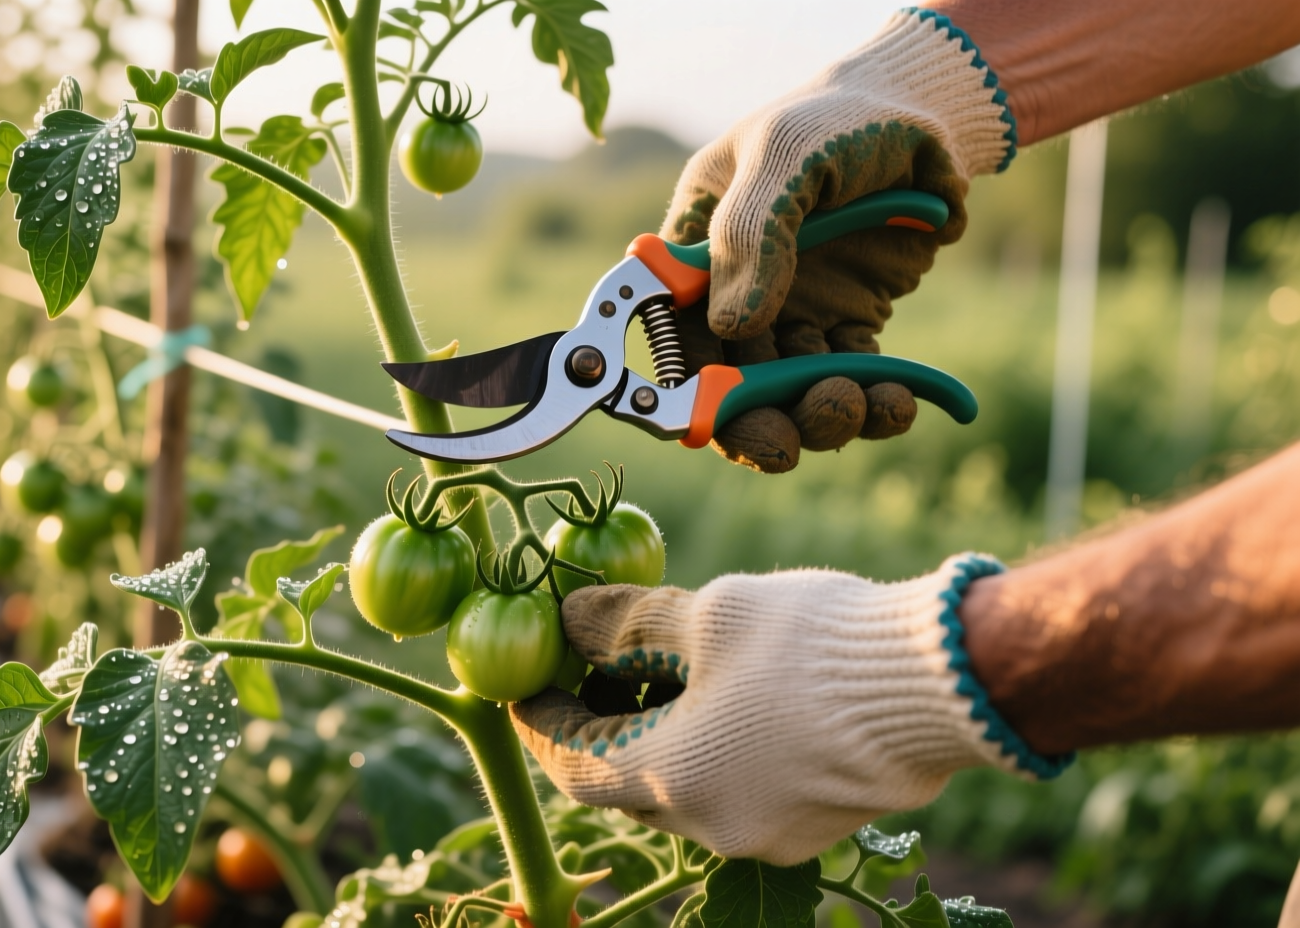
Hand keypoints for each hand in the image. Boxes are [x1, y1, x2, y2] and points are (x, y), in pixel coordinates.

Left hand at [510, 555, 1070, 864]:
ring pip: (687, 791)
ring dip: (663, 738)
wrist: (946, 683)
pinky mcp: (814, 827)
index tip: (529, 686)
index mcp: (671, 780)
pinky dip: (714, 752)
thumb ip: (625, 623)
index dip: (543, 724)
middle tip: (596, 667)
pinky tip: (730, 696)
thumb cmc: (812, 645)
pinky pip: (739, 793)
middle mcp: (712, 827)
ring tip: (666, 670)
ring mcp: (768, 836)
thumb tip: (567, 619)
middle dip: (603, 727)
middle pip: (626, 785)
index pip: (573, 767)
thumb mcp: (705, 613)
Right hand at [664, 9, 1014, 471]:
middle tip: (786, 445)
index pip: (674, 334)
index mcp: (694, 253)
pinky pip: (855, 380)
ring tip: (860, 405)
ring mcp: (793, 313)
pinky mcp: (850, 323)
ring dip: (821, 417)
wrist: (923, 116)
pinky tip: (901, 401)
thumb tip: (735, 326)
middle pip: (729, 384)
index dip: (684, 386)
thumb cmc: (835, 121)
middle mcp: (736, 293)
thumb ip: (753, 235)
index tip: (708, 417)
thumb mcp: (785, 156)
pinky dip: (878, 403)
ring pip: (792, 393)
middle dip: (756, 423)